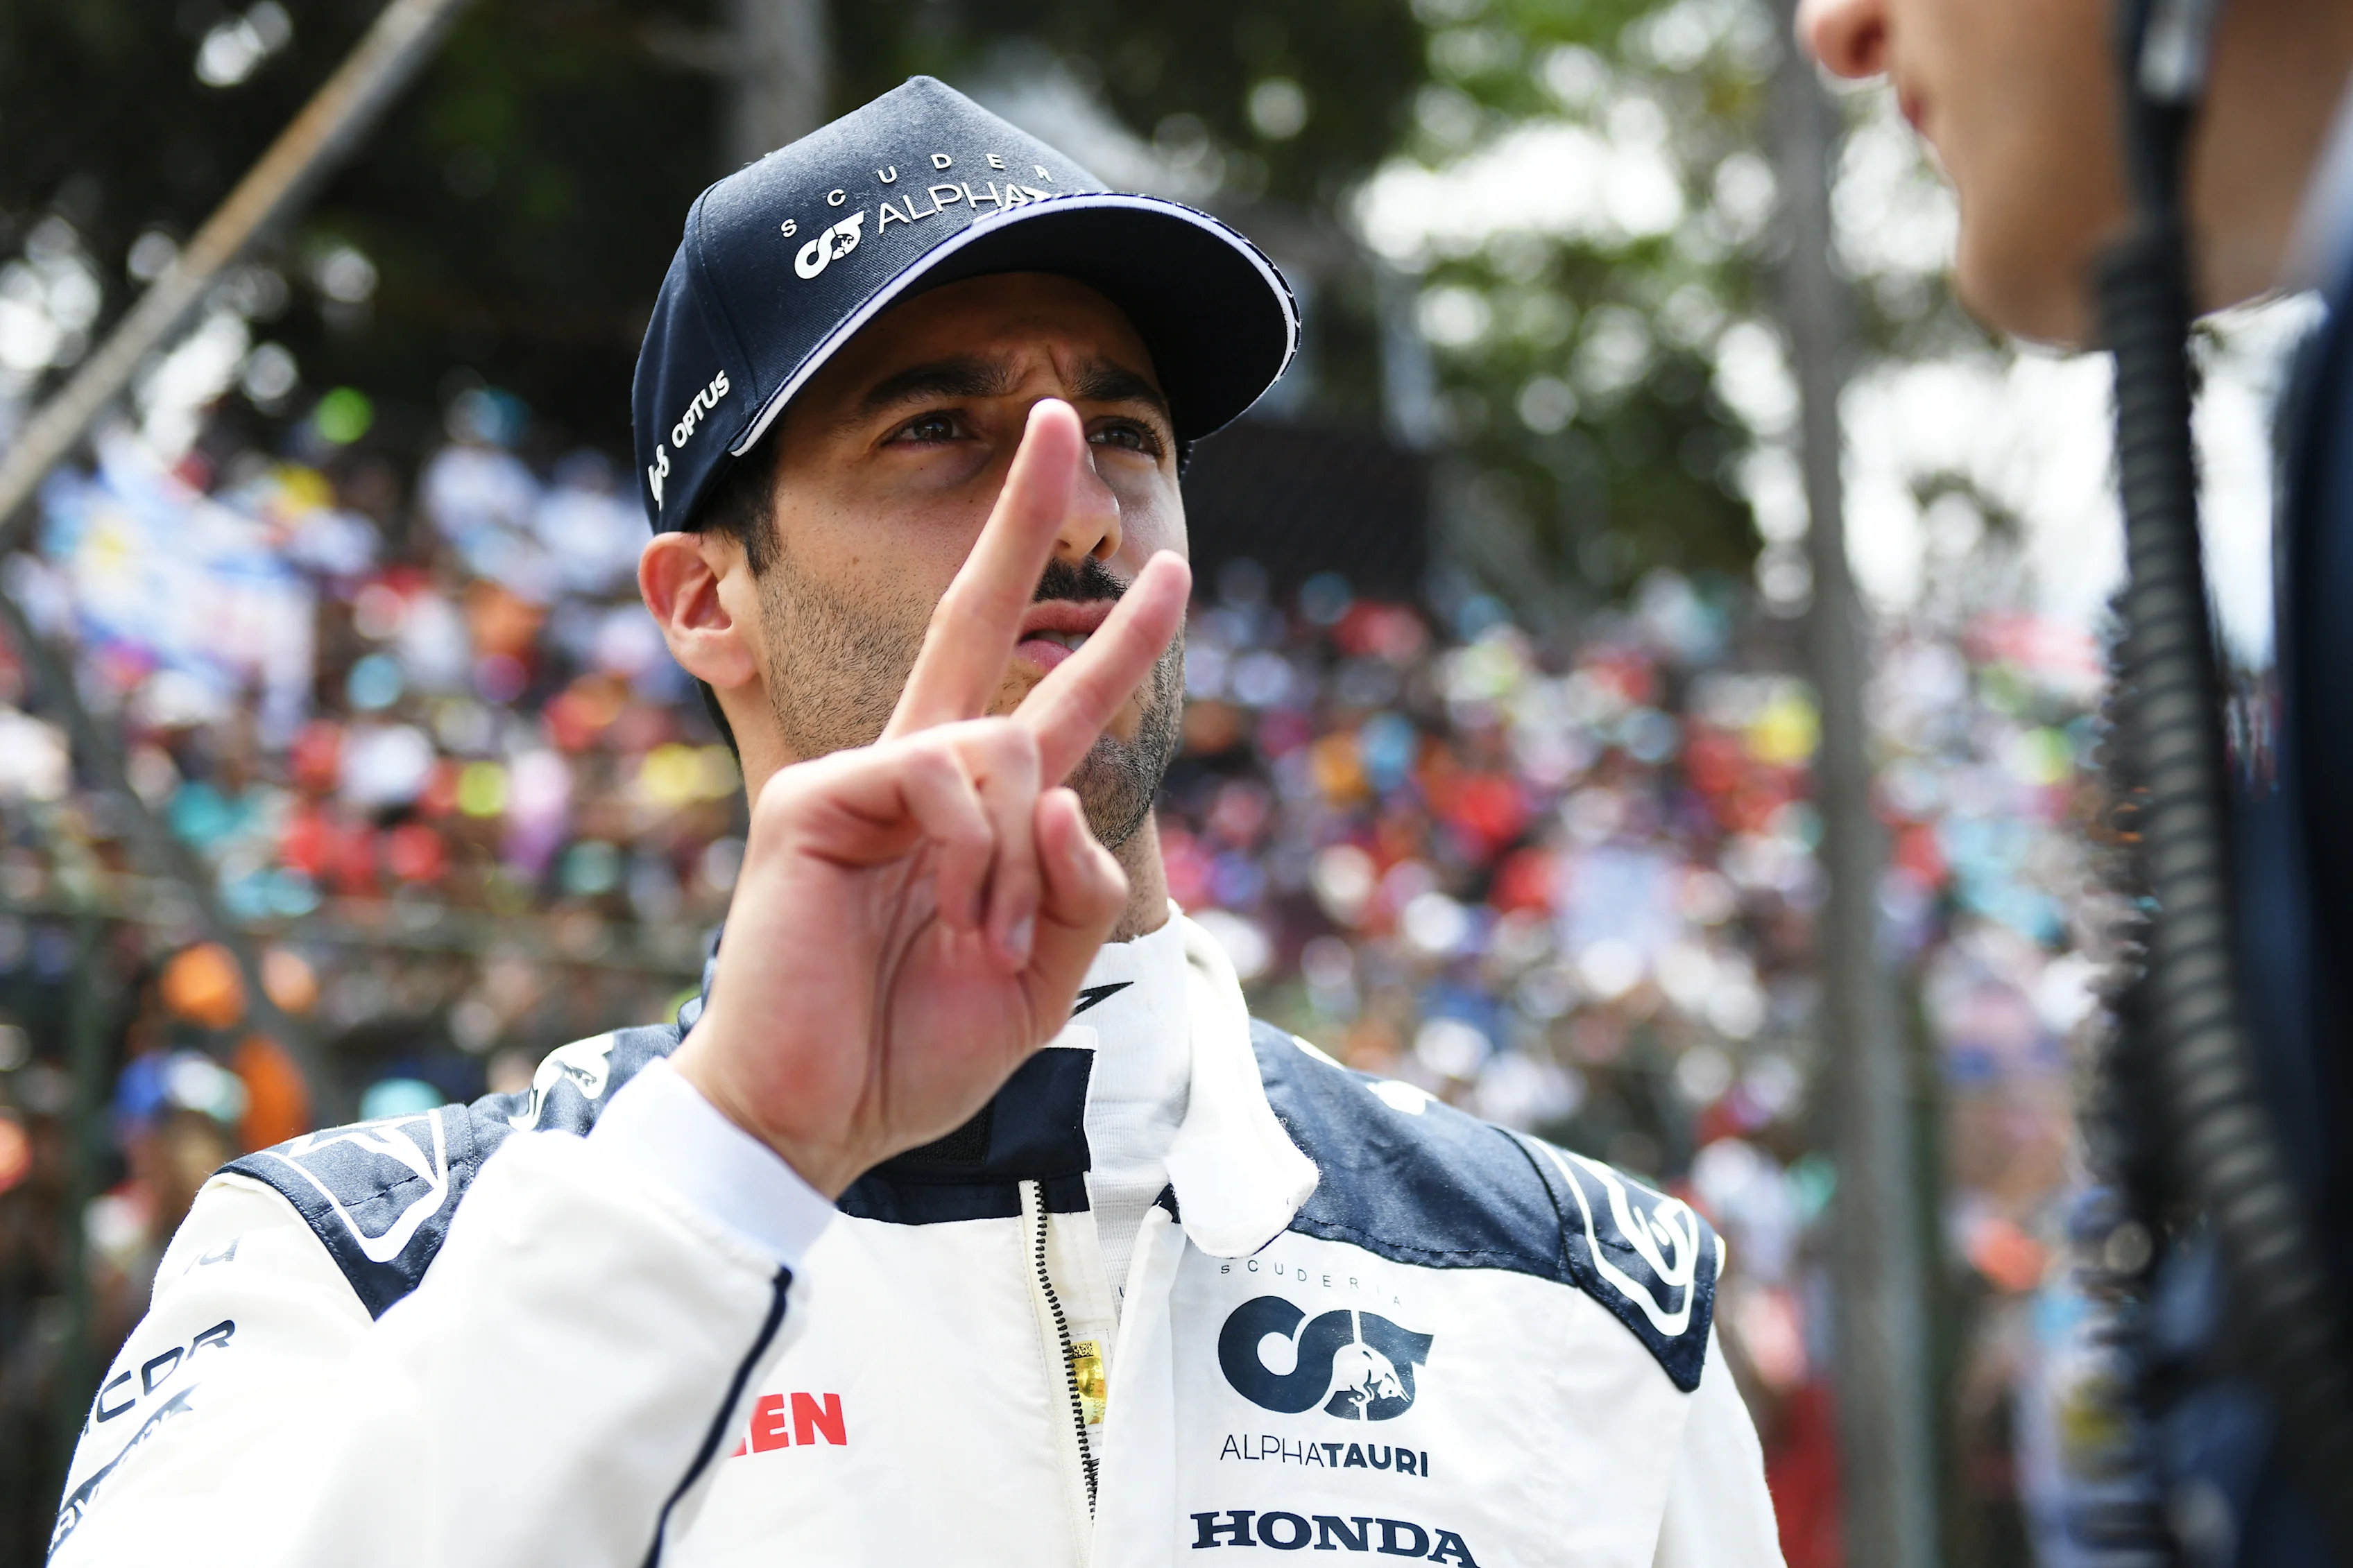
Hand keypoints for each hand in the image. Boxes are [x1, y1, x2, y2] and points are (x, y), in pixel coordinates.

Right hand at [669, 400, 1189, 1197]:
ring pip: (998, 740)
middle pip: (974, 616)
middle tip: (1064, 416)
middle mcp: (919, 777)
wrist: (816, 1117)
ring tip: (983, 942)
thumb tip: (1067, 799)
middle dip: (1023, 518)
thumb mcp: (1039, 979)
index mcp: (970, 816)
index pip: (1050, 705)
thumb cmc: (913, 1050)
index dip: (1114, 641)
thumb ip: (1076, 888)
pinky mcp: (816, 795)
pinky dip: (970, 850)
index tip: (1169, 571)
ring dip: (1018, 855)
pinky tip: (947, 914)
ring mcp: (865, 778)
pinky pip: (939, 774)